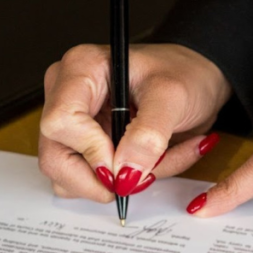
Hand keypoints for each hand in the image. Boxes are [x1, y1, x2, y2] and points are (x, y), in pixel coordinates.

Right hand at [39, 43, 230, 200]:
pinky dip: (124, 183)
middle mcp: (66, 95)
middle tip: (138, 178)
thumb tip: (125, 172)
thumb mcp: (174, 97)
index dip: (92, 151)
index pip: (60, 122)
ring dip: (117, 183)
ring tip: (156, 161)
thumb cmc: (184, 74)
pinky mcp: (84, 146)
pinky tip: (151, 164)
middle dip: (99, 179)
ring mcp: (72, 123)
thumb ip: (149, 135)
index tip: (125, 163)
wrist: (197, 82)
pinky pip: (90, 182)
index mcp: (80, 69)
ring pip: (69, 178)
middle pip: (55, 157)